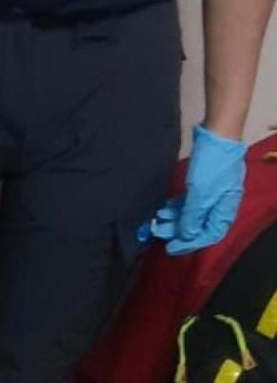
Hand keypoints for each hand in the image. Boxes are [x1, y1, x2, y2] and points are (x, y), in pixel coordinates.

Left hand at [151, 125, 246, 255]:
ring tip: (157, 220)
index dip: (189, 245)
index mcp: (224, 211)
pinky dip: (177, 206)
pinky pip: (190, 201)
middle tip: (157, 232)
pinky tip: (165, 208)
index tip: (170, 248)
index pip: (208, 236)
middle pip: (198, 226)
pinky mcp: (203, 182)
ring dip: (175, 218)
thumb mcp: (201, 193)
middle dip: (177, 230)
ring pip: (192, 213)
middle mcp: (220, 205)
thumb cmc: (212, 164)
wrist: (218, 133)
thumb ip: (193, 217)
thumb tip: (186, 236)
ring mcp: (212, 193)